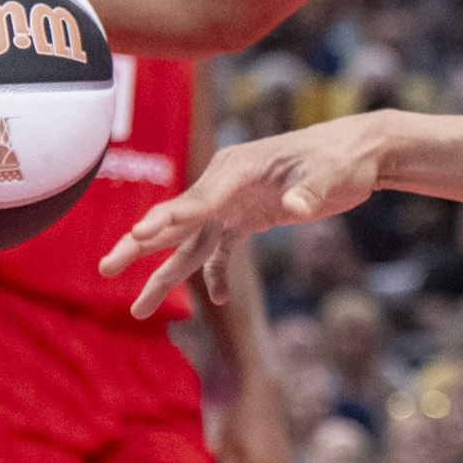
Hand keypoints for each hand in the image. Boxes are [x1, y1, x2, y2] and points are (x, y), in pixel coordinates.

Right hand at [102, 117, 393, 317]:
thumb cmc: (340, 158)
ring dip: (165, 275)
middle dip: (140, 245)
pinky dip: (216, 274)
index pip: (197, 198)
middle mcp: (225, 185)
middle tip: (106, 267)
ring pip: (190, 243)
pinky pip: (221, 250)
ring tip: (137, 309)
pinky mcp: (247, 218)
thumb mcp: (329, 174)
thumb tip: (296, 207)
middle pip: (176, 220)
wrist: (356, 154)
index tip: (140, 236)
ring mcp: (233, 203)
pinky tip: (215, 299)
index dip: (171, 219)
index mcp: (236, 167)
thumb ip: (308, 191)